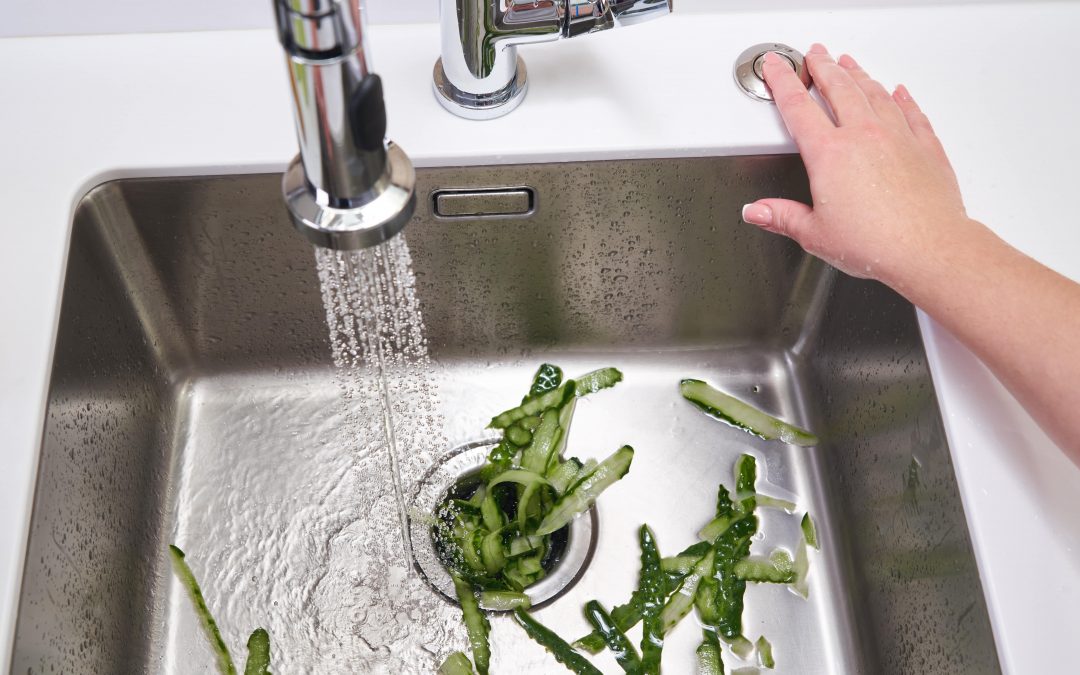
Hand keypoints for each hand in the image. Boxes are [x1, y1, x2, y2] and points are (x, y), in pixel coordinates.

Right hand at [742, 44, 971, 285]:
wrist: (929, 249)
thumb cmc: (877, 244)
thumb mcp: (815, 235)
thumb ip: (782, 217)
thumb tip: (758, 212)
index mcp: (829, 155)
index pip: (798, 107)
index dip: (782, 82)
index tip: (776, 66)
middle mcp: (864, 136)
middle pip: (839, 88)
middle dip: (822, 67)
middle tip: (815, 54)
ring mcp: (898, 137)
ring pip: (874, 93)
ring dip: (858, 75)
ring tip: (849, 64)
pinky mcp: (925, 147)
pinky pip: (912, 112)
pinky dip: (902, 98)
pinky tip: (899, 92)